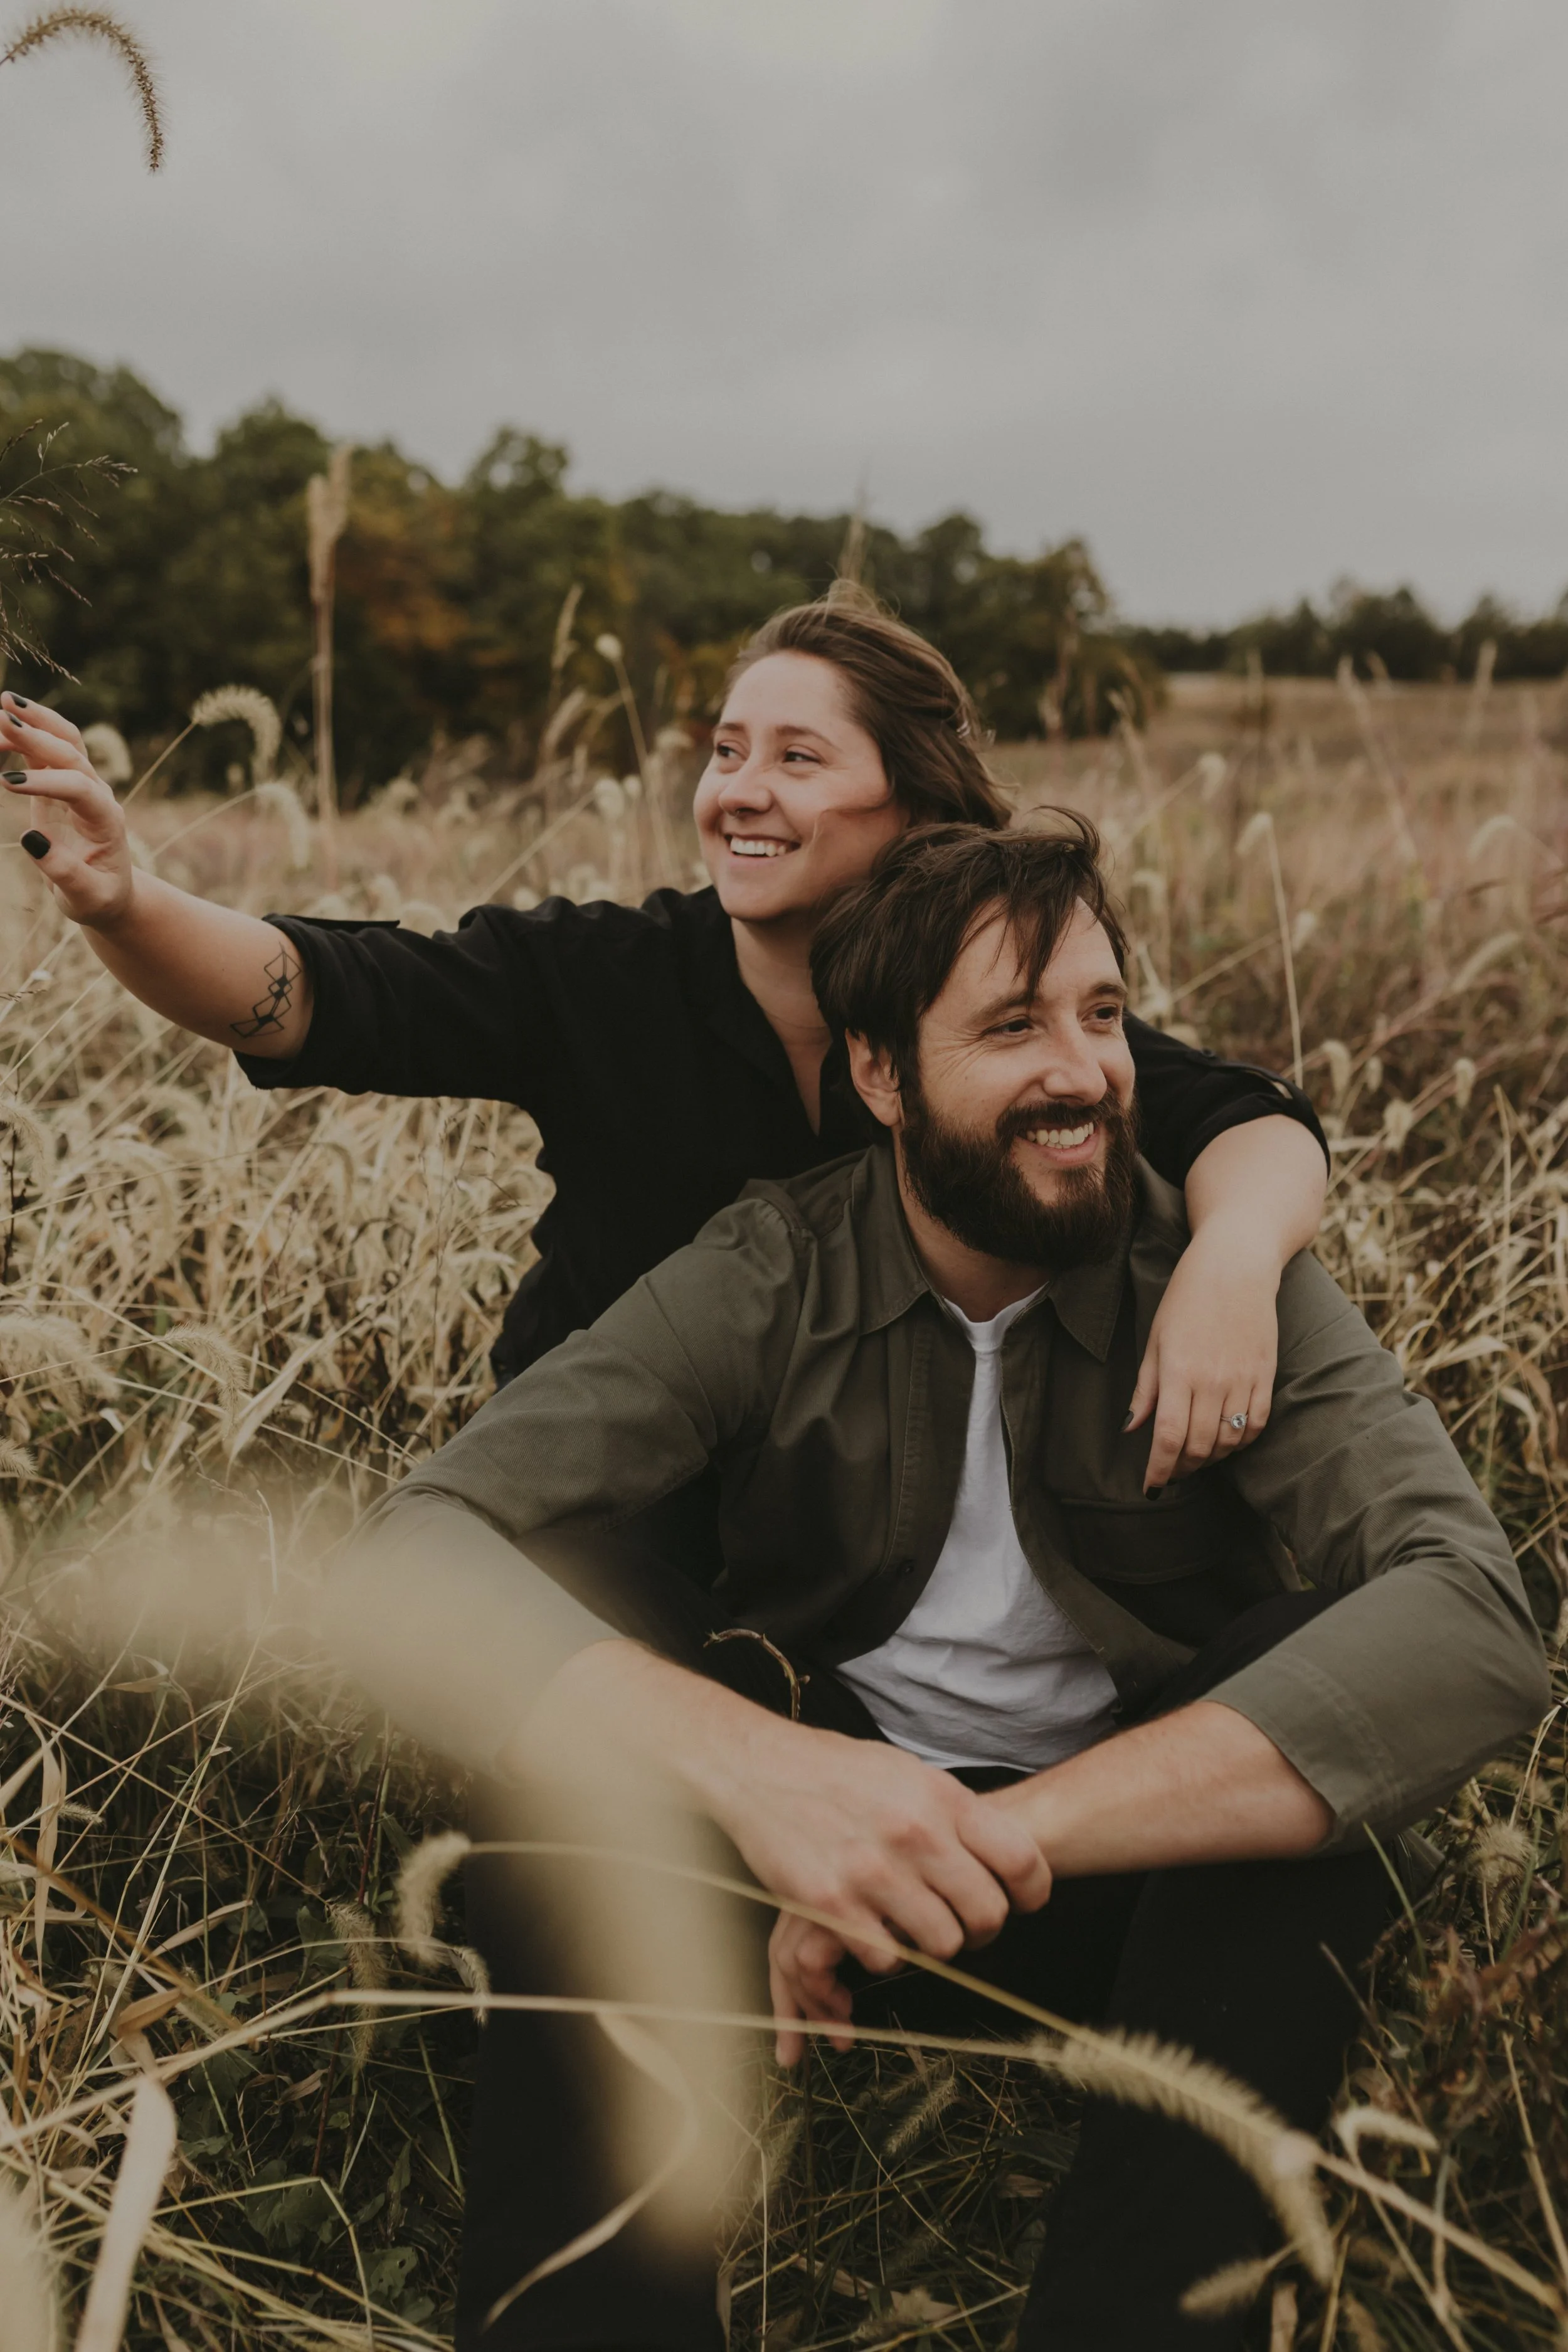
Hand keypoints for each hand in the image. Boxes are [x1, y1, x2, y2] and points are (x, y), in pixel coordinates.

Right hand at [1, 692, 136, 926]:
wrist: (108, 892)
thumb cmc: (97, 896)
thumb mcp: (86, 897)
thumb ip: (64, 872)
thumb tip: (32, 839)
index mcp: (106, 820)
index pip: (80, 788)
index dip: (46, 782)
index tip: (7, 784)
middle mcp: (97, 794)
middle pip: (72, 753)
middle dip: (39, 735)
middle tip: (2, 719)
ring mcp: (81, 783)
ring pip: (63, 740)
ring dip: (34, 720)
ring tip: (0, 706)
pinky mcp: (61, 782)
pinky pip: (43, 750)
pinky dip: (22, 735)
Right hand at [720, 1728, 1050, 2066]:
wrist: (759, 1768)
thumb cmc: (836, 1769)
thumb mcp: (907, 1772)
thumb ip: (952, 1811)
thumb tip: (996, 1848)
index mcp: (940, 1798)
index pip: (1020, 1859)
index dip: (1032, 1892)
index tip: (1024, 1903)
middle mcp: (914, 1834)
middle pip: (987, 1913)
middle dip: (982, 1929)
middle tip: (964, 1925)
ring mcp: (873, 1872)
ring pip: (941, 1944)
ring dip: (933, 1946)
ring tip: (915, 1928)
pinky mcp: (833, 1905)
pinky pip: (886, 1957)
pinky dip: (884, 1953)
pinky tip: (871, 1930)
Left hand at [1125, 1226, 1277, 1491]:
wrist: (1235, 1265)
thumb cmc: (1186, 1299)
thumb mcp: (1155, 1340)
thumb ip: (1146, 1388)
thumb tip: (1131, 1428)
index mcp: (1178, 1371)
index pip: (1167, 1437)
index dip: (1159, 1470)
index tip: (1151, 1486)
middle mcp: (1212, 1381)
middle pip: (1199, 1447)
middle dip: (1181, 1468)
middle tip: (1171, 1472)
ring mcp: (1243, 1379)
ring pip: (1229, 1442)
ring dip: (1211, 1459)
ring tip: (1196, 1457)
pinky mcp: (1265, 1374)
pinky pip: (1257, 1424)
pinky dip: (1241, 1442)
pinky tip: (1227, 1442)